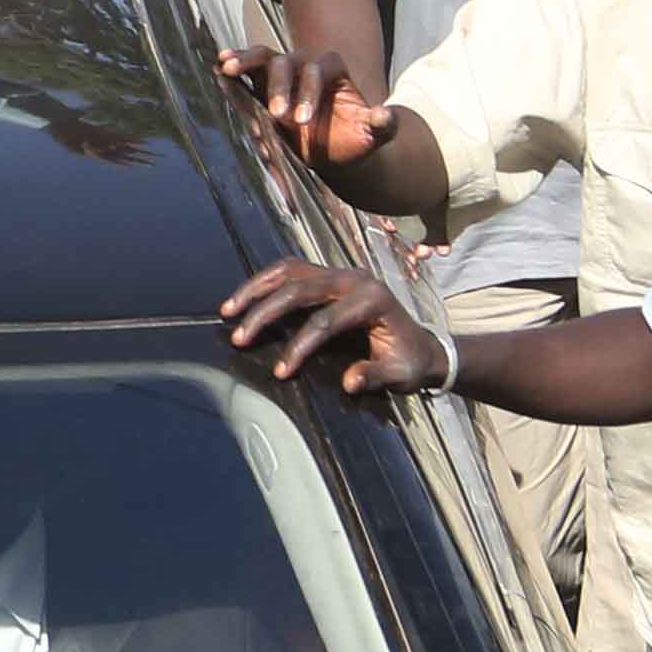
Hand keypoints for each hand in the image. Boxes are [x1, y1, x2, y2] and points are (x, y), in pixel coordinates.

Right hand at [216, 254, 433, 396]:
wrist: (423, 346)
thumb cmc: (410, 362)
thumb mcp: (400, 375)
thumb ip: (375, 376)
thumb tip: (349, 382)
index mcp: (373, 300)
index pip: (326, 320)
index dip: (299, 345)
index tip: (280, 370)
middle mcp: (355, 278)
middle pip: (300, 288)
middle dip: (266, 312)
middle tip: (240, 336)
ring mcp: (341, 272)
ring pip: (290, 270)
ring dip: (256, 288)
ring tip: (228, 310)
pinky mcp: (330, 274)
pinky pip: (292, 270)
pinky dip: (265, 281)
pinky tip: (246, 296)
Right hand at [222, 41, 391, 174]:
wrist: (339, 149)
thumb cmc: (355, 139)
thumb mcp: (374, 134)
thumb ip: (382, 124)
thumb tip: (386, 115)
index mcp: (332, 70)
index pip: (317, 70)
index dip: (308, 92)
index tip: (301, 121)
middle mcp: (305, 64)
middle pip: (287, 62)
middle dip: (279, 87)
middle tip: (276, 114)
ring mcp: (284, 74)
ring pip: (264, 57)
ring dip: (246, 61)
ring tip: (228, 66)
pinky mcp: (265, 86)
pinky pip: (249, 71)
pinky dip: (236, 66)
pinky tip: (220, 67)